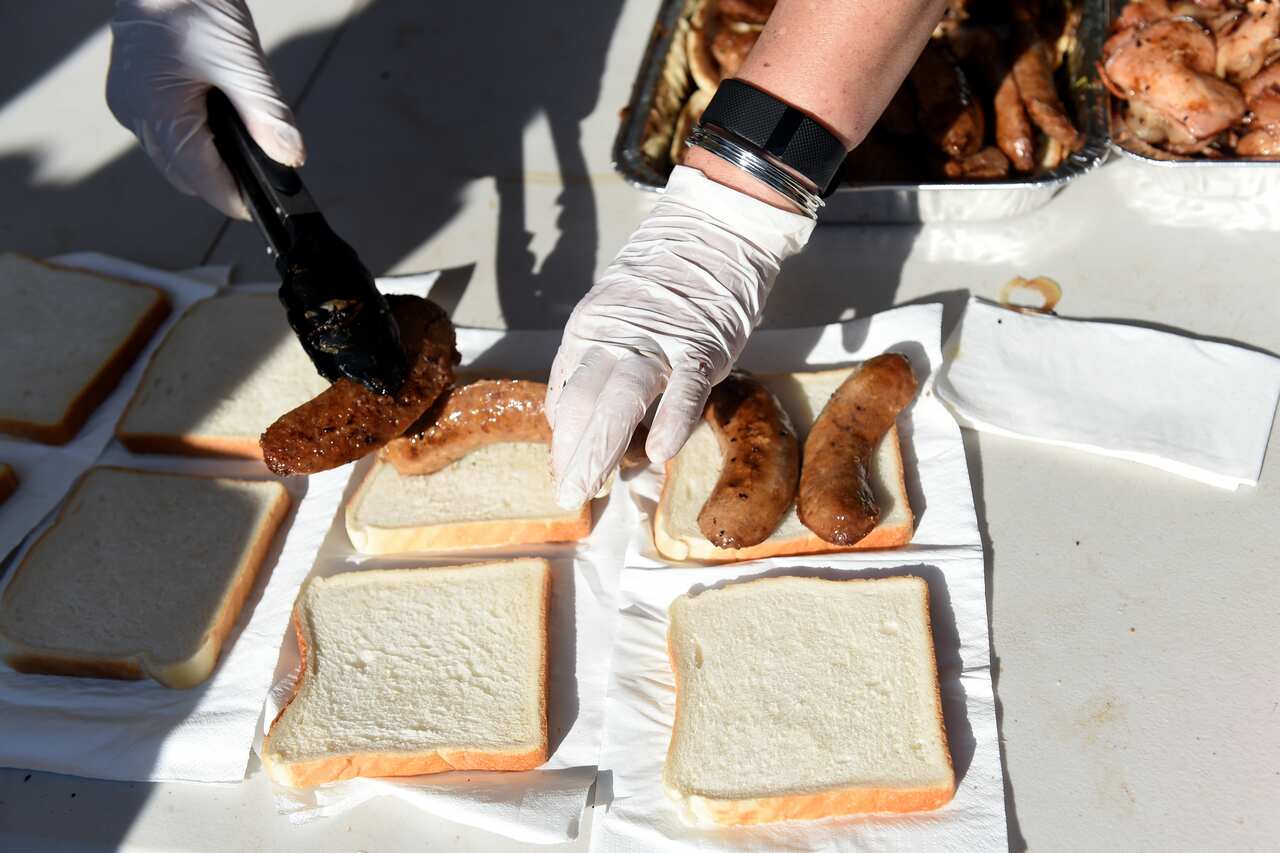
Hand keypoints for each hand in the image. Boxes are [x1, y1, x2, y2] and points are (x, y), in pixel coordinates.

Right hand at [106, 0, 303, 218]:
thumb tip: (289, 158)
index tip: (266, 205)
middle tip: (263, 167)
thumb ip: (267, 115)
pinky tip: (217, 115)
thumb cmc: (189, 1)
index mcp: (156, 113)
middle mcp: (135, 114)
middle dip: (224, 177)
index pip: (201, 181)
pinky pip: (165, 128)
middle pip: (186, 174)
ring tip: (243, 137)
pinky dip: (194, 131)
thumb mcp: (240, 61)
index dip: (236, 198)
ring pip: (175, 153)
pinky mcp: (133, 88)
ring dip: (208, 155)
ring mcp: (130, 102)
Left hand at [546, 165, 814, 508]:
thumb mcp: (616, 318)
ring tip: (589, 487)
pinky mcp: (702, 345)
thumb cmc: (665, 286)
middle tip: (566, 497)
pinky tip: (657, 454)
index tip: (564, 472)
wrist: (713, 232)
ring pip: (622, 398)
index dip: (563, 440)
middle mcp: (614, 337)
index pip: (565, 395)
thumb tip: (576, 420)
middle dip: (571, 455)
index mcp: (589, 332)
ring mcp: (659, 341)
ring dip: (601, 447)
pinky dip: (672, 420)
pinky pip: (686, 388)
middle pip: (583, 402)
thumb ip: (598, 364)